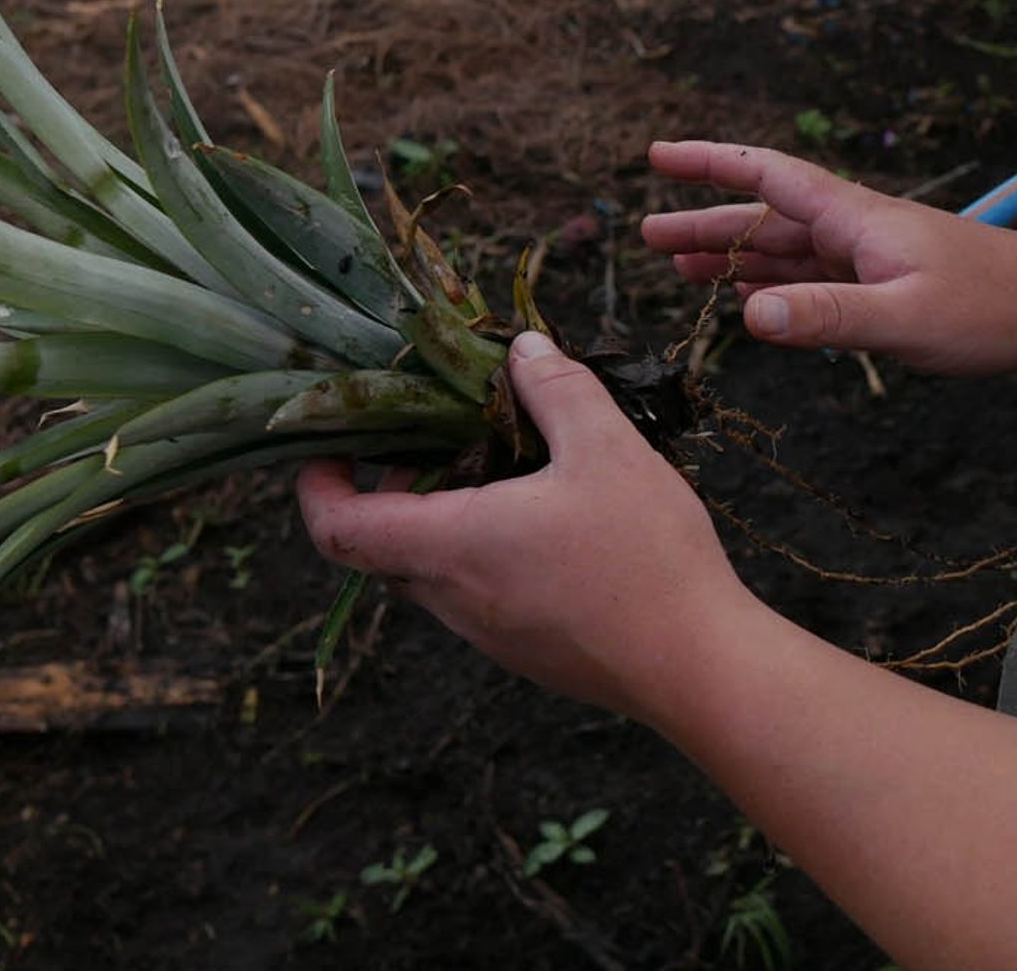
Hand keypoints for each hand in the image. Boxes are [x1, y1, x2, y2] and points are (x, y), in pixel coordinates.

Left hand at [297, 333, 754, 723]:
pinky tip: (551, 518)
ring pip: (434, 571)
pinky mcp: (527, 652)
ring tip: (507, 466)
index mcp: (453, 546)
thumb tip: (523, 348)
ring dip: (445, 517)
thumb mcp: (607, 449)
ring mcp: (490, 634)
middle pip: (383, 546)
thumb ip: (558, 390)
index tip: (329, 442)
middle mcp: (455, 599)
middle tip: (439, 432)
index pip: (339, 527)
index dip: (317, 484)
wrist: (699, 668)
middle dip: (394, 485)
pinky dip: (484, 550)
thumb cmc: (646, 557)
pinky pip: (477, 595)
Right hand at [641, 141, 1016, 375]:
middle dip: (704, 220)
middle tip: (646, 235)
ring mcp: (871, 255)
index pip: (769, 175)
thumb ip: (827, 318)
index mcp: (857, 219)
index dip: (710, 163)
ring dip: (732, 256)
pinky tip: (749, 298)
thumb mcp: (904, 321)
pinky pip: (814, 277)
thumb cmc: (991, 309)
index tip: (657, 154)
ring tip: (676, 269)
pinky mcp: (885, 282)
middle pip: (765, 215)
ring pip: (786, 249)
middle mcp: (857, 227)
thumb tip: (750, 314)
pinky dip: (775, 284)